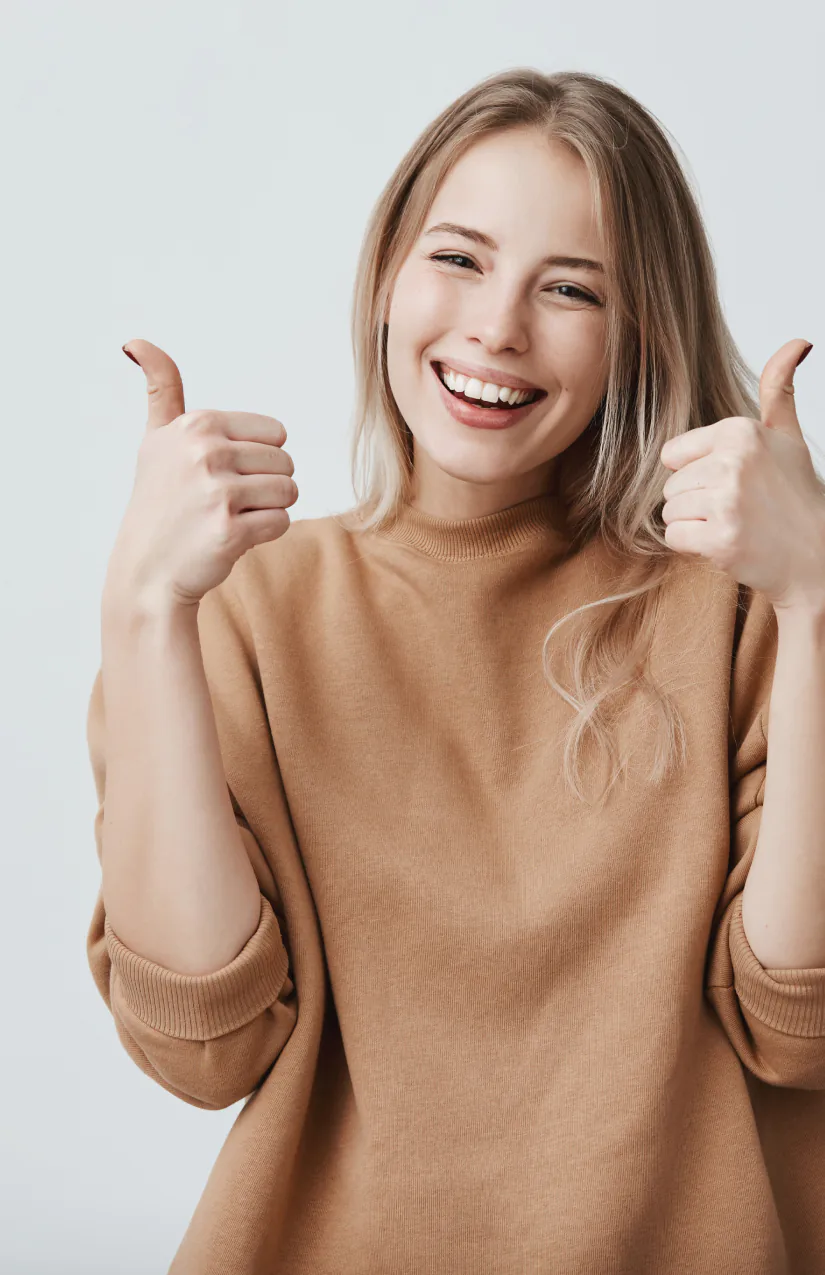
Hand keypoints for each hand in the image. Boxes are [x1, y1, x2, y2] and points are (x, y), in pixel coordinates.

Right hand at [104, 339, 298, 611]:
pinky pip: (282, 522)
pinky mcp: (230, 530)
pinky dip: (264, 534)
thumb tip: (135, 341)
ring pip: (289, 491)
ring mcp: (217, 492)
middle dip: (265, 486)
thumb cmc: (159, 503)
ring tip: (230, 518)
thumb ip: (161, 390)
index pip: (276, 433)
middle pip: (285, 462)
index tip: (220, 475)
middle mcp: (204, 452)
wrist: (147, 570)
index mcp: (196, 425)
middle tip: (224, 503)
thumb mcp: (156, 440)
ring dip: (268, 509)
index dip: (258, 459)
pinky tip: (232, 538)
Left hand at [658, 339, 824, 613]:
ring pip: (670, 511)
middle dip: (696, 501)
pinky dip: (694, 546)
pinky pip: (674, 537)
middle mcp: (733, 461)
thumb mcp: (789, 436)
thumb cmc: (797, 496)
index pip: (673, 454)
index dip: (697, 473)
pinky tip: (727, 542)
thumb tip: (798, 341)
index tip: (734, 482)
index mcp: (740, 431)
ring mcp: (727, 501)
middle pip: (670, 485)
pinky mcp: (720, 539)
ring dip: (695, 524)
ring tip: (734, 523)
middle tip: (738, 508)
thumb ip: (778, 389)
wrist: (816, 555)